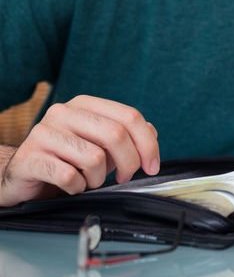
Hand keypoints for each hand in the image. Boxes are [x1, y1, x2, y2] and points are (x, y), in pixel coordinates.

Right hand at [0, 95, 159, 206]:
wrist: (24, 175)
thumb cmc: (67, 159)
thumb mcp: (100, 144)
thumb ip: (126, 135)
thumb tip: (151, 133)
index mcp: (84, 104)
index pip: (129, 116)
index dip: (148, 144)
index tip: (152, 166)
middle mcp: (63, 113)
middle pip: (116, 134)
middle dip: (129, 163)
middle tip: (125, 178)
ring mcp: (43, 133)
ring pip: (94, 158)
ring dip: (98, 178)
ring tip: (89, 180)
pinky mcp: (30, 158)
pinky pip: (70, 176)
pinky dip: (78, 187)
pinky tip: (71, 186)